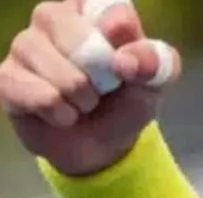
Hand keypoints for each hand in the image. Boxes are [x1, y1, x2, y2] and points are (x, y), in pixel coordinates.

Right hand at [0, 0, 181, 176]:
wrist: (99, 146)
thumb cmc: (125, 101)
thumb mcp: (154, 83)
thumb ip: (155, 63)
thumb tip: (125, 61)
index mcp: (91, 8)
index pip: (110, 7)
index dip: (121, 38)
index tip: (126, 62)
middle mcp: (52, 17)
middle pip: (81, 39)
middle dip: (102, 77)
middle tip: (103, 88)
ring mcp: (24, 45)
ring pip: (62, 74)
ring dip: (83, 100)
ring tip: (83, 103)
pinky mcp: (7, 77)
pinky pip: (42, 97)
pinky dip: (62, 115)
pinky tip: (61, 114)